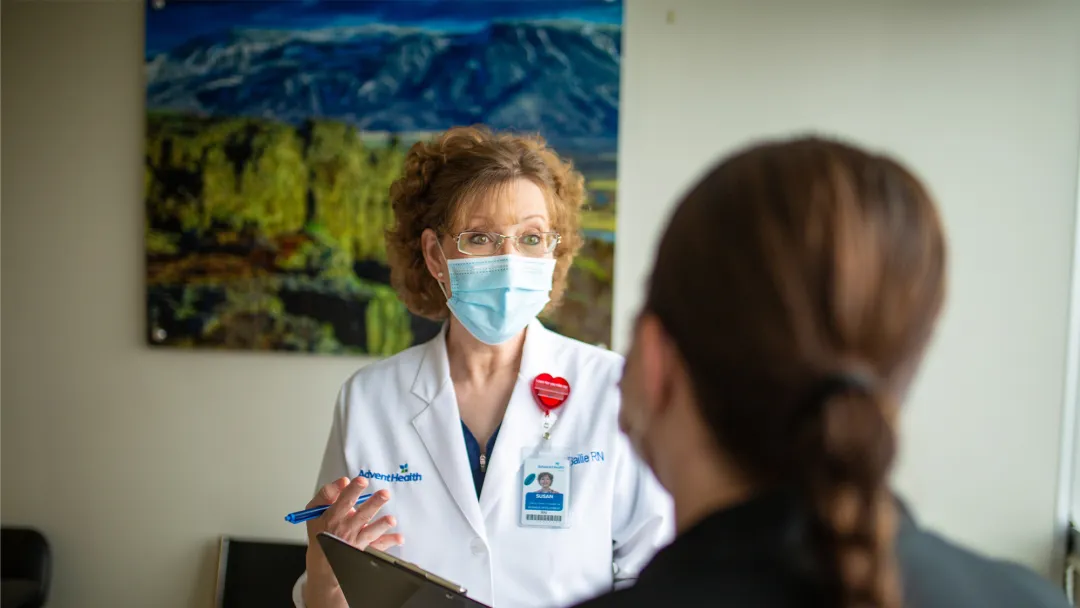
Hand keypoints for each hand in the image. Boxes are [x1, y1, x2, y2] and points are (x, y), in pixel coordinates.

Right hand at [303, 477, 403, 602]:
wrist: (321, 561)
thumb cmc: (320, 531)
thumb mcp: (315, 511)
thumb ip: (327, 493)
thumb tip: (344, 481)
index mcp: (332, 518)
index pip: (343, 501)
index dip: (352, 491)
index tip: (362, 481)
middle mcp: (345, 530)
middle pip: (361, 515)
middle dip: (373, 504)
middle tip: (385, 494)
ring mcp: (355, 541)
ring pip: (370, 533)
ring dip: (381, 526)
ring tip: (391, 519)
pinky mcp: (363, 550)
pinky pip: (378, 547)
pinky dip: (389, 542)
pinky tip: (399, 537)